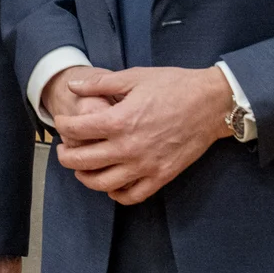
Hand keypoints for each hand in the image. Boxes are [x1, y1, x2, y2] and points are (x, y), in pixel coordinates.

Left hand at [53, 66, 233, 204]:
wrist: (212, 103)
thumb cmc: (174, 86)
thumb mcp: (134, 77)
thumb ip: (100, 84)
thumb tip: (73, 87)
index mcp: (119, 121)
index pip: (76, 130)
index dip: (61, 126)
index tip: (61, 123)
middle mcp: (129, 147)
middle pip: (82, 161)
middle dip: (65, 156)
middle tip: (62, 150)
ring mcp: (145, 165)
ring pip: (103, 184)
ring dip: (85, 178)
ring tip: (82, 168)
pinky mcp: (161, 176)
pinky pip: (132, 195)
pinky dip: (116, 194)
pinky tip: (111, 184)